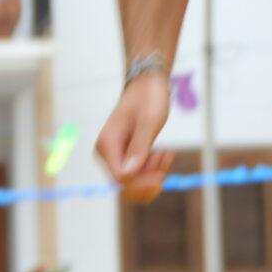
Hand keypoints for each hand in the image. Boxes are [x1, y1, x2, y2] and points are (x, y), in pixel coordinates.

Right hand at [96, 73, 175, 202]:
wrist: (147, 86)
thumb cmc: (148, 98)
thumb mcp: (149, 121)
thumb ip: (139, 147)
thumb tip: (128, 175)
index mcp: (107, 145)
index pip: (121, 179)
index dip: (142, 183)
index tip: (161, 174)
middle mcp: (107, 153)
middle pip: (126, 186)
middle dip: (148, 180)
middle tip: (163, 156)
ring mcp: (115, 155)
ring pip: (134, 182)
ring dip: (152, 174)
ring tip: (164, 152)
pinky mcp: (125, 156)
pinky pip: (139, 174)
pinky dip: (154, 169)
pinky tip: (163, 153)